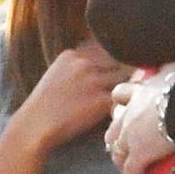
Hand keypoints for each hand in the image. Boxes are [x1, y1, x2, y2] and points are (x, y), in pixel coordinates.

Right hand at [10, 41, 132, 152]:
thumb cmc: (45, 105)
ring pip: (127, 75)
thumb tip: (102, 65)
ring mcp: (93, 81)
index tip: (126, 61)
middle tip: (141, 75)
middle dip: (129, 66)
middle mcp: (83, 63)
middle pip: (119, 58)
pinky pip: (125, 96)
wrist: (34, 126)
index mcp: (71, 55)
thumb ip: (78, 66)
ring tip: (135, 91)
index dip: (118, 55)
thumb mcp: (58, 74)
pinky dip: (129, 100)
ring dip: (132, 82)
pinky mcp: (101, 100)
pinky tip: (130, 105)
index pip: (106, 47)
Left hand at [105, 62, 174, 173]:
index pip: (121, 96)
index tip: (123, 109)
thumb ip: (169, 67)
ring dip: (121, 160)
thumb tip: (172, 62)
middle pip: (113, 127)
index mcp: (140, 93)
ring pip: (118, 151)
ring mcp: (132, 136)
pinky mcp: (140, 154)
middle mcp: (130, 114)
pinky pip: (132, 171)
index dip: (121, 104)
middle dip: (114, 138)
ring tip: (127, 168)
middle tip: (119, 145)